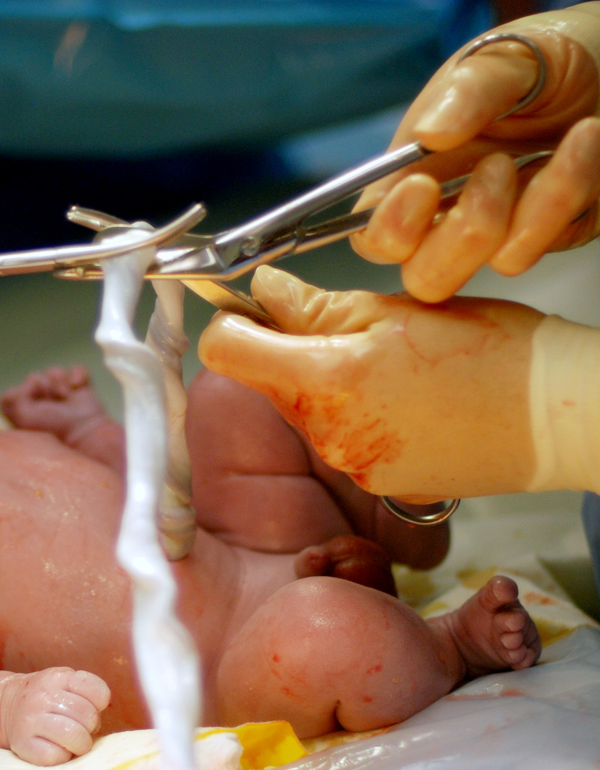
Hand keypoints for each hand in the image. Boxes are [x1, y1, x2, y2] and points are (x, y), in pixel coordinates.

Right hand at [0, 668, 109, 764]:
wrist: (7, 706)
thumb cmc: (46, 698)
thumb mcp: (64, 682)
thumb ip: (85, 692)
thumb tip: (97, 722)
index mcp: (58, 677)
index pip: (98, 692)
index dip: (99, 705)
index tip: (90, 707)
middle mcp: (43, 695)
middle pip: (88, 716)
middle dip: (90, 727)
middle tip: (80, 728)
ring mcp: (31, 719)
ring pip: (75, 736)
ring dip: (81, 745)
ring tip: (73, 742)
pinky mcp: (24, 744)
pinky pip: (56, 755)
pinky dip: (62, 756)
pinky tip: (57, 748)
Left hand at [197, 267, 543, 499]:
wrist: (560, 417)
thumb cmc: (491, 353)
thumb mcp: (395, 309)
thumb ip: (314, 305)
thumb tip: (263, 293)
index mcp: (325, 380)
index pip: (226, 350)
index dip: (233, 323)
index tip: (253, 311)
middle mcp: (328, 434)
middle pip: (270, 382)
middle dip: (293, 352)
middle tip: (352, 330)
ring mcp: (354, 467)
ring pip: (308, 411)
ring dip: (330, 385)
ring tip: (392, 367)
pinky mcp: (380, 485)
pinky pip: (344, 440)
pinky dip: (359, 417)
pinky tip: (407, 402)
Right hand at [350, 4, 599, 301]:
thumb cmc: (548, 59)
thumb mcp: (507, 57)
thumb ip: (467, 90)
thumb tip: (425, 135)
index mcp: (417, 175)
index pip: (375, 235)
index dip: (388, 230)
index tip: (421, 187)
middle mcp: (453, 213)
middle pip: (425, 276)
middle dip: (461, 236)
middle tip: (497, 167)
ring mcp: (507, 230)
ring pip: (497, 263)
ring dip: (530, 206)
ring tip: (561, 138)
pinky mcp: (555, 234)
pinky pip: (553, 241)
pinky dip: (570, 188)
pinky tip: (585, 139)